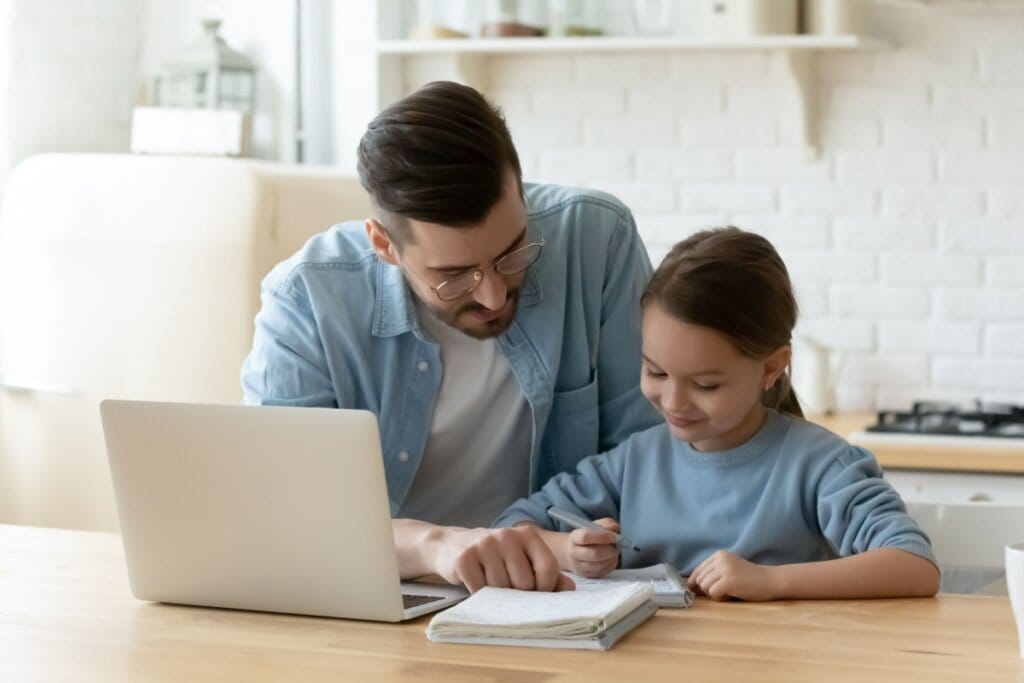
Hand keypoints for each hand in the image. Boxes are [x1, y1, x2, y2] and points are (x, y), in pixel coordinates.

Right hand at [432, 526, 574, 593]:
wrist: (451, 545)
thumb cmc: (495, 556)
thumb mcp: (522, 558)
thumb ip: (548, 573)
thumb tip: (570, 589)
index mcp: (527, 534)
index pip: (548, 568)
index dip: (544, 588)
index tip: (534, 591)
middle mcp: (507, 535)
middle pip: (525, 583)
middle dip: (517, 593)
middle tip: (506, 584)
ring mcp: (485, 545)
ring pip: (502, 589)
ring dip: (497, 594)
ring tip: (489, 581)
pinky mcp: (465, 559)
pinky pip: (480, 590)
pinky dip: (479, 593)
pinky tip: (475, 581)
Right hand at [564, 518, 620, 577]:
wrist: (573, 552)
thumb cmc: (587, 537)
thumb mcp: (594, 526)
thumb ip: (606, 524)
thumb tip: (615, 528)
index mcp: (574, 538)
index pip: (585, 537)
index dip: (602, 536)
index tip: (614, 536)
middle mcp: (574, 553)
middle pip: (594, 554)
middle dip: (610, 549)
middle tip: (617, 545)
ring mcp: (580, 567)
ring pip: (600, 564)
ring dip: (611, 557)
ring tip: (613, 550)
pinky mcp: (587, 575)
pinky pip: (603, 571)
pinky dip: (610, 564)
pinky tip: (610, 557)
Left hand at [686, 550, 776, 600]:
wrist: (771, 580)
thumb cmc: (749, 578)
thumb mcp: (729, 569)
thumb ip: (712, 573)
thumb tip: (691, 586)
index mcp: (719, 555)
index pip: (698, 570)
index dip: (694, 582)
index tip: (695, 590)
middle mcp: (720, 559)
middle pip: (700, 579)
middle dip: (708, 589)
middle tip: (723, 591)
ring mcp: (725, 569)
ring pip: (705, 587)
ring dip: (714, 594)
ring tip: (729, 592)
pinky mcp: (729, 581)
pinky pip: (713, 593)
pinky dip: (720, 598)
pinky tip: (731, 595)